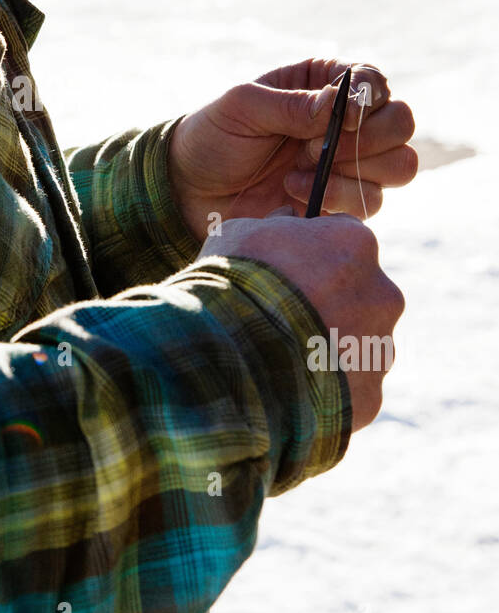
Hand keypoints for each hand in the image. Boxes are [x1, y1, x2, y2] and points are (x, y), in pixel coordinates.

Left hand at [168, 59, 416, 244]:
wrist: (188, 191)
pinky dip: (337, 199)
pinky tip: (292, 192)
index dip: (370, 97)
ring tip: (300, 171)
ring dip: (354, 171)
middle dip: (369, 138)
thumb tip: (342, 105)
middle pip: (401, 124)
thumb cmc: (212, 136)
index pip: (375, 81)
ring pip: (399, 167)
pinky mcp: (341, 203)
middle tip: (319, 147)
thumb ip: (293, 105)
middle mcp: (345, 122)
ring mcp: (348, 164)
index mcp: (323, 83)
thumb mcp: (243, 107)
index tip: (341, 116)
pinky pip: (371, 204)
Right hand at [200, 208, 404, 432]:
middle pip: (360, 295)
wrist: (229, 359)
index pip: (346, 241)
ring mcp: (380, 348)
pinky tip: (288, 390)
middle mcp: (382, 293)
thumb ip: (275, 222)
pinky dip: (324, 390)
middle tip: (283, 318)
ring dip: (328, 348)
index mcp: (356, 244)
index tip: (291, 269)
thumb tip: (288, 216)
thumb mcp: (240, 232)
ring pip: (358, 345)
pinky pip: (349, 390)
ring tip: (280, 359)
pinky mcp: (369, 396)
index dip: (315, 256)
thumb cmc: (231, 285)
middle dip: (328, 304)